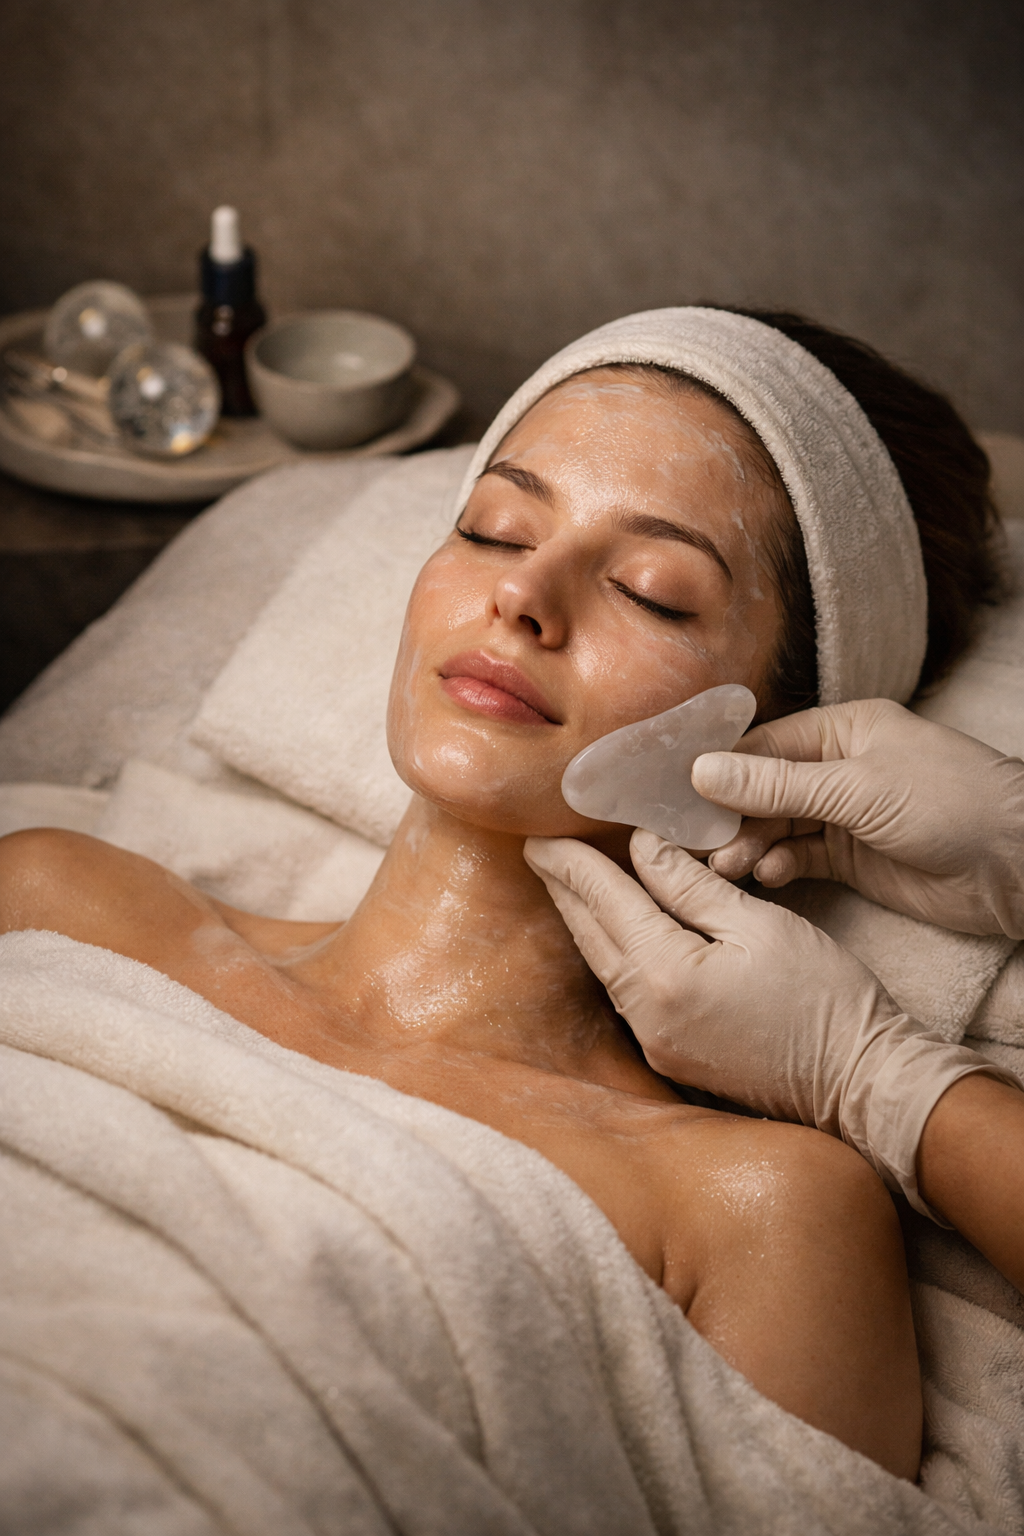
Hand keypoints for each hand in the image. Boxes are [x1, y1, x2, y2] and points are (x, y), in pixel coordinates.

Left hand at [525, 828, 1016, 1215]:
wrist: (863, 1084)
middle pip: (591, 936)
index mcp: (666, 972)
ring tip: (568, 884)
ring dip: (584, 922)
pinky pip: (625, 993)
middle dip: (564, 889)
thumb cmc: (826, 998)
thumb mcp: (761, 924)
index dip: (571, 863)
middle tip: (539, 851)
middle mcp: (646, 1013)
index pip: (605, 901)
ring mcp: (655, 1042)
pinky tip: (613, 934)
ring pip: (604, 966)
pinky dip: (612, 953)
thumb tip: (643, 847)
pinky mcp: (671, 1057)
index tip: (541, 832)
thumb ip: (693, 886)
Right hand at [692, 699, 1023, 938]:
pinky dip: (780, 865)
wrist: (1015, 864)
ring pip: (777, 825)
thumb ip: (777, 784)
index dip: (720, 768)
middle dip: (730, 814)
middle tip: (697, 842)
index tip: (676, 794)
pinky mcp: (853, 859)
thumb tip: (702, 770)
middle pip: (764, 788)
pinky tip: (769, 874)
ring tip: (729, 865)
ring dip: (750, 844)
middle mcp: (840, 768)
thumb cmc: (949, 802)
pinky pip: (799, 857)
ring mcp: (846, 815)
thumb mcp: (856, 787)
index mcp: (844, 730)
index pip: (764, 744)